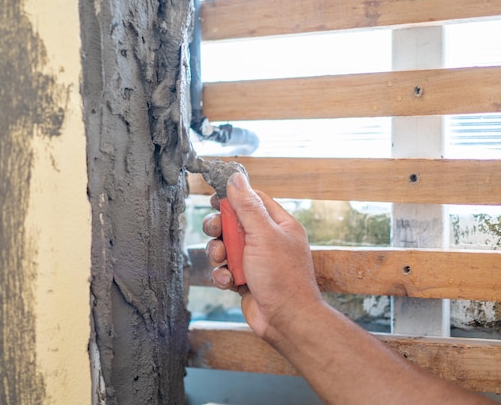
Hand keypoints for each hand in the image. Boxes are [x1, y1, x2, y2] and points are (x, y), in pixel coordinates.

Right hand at [202, 172, 322, 339]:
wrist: (286, 320)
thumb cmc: (282, 277)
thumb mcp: (263, 235)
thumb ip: (247, 206)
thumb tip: (236, 179)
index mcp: (280, 225)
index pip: (254, 200)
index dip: (233, 197)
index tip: (214, 197)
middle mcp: (268, 241)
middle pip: (234, 223)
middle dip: (220, 228)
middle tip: (215, 231)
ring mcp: (256, 261)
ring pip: (225, 247)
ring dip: (219, 253)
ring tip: (222, 260)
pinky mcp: (245, 279)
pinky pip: (225, 269)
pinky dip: (222, 275)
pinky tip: (228, 281)